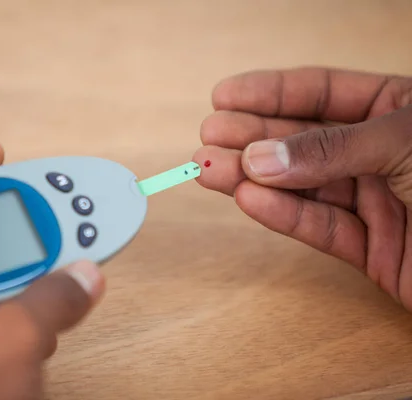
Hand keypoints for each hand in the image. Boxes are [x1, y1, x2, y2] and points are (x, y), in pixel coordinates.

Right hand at [193, 67, 411, 309]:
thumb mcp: (407, 143)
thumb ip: (333, 149)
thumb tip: (262, 156)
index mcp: (403, 109)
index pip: (325, 92)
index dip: (271, 92)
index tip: (224, 95)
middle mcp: (385, 153)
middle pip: (304, 140)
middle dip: (252, 137)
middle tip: (208, 138)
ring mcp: (378, 201)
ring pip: (304, 186)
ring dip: (254, 178)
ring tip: (210, 170)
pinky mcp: (375, 249)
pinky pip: (321, 228)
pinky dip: (284, 216)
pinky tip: (248, 200)